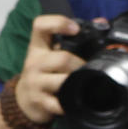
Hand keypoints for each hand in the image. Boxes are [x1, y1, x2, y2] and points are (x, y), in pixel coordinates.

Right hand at [15, 13, 83, 127]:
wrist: (25, 99)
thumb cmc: (44, 73)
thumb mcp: (51, 54)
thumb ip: (73, 41)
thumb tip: (102, 23)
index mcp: (38, 47)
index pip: (40, 26)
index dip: (58, 23)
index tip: (76, 29)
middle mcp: (34, 62)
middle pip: (63, 58)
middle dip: (81, 64)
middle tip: (89, 70)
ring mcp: (36, 82)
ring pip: (63, 81)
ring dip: (78, 83)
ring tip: (85, 86)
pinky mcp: (40, 101)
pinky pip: (60, 104)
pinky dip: (71, 105)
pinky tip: (77, 104)